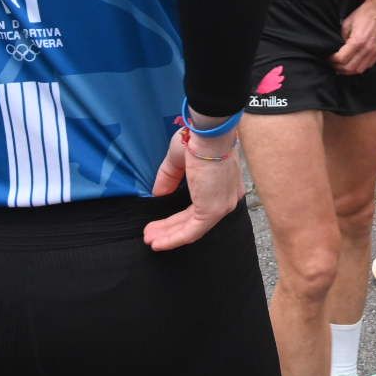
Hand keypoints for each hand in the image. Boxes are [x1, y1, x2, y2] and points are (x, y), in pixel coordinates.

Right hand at [144, 128, 244, 251]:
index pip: (200, 207)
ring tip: (149, 239)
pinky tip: (157, 242)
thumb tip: (158, 195)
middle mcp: (227, 198)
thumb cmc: (198, 138)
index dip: (179, 217)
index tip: (162, 223)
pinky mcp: (213, 211)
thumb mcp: (179, 161)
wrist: (208, 133)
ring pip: (191, 228)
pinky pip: (191, 232)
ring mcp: (222, 206)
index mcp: (224, 184)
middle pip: (194, 220)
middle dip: (170, 228)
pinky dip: (172, 238)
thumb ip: (169, 179)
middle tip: (151, 234)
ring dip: (168, 235)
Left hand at [331, 0, 375, 74]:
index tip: (328, 58)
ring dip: (348, 70)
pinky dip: (359, 67)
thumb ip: (341, 38)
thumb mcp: (347, 23)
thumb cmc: (363, 14)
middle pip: (349, 68)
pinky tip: (354, 63)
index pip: (341, 59)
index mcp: (357, 41)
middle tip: (332, 64)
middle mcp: (367, 49)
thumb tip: (337, 49)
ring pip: (359, 70)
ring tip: (341, 66)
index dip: (332, 60)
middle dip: (338, 68)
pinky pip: (368, 65)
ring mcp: (375, 51)